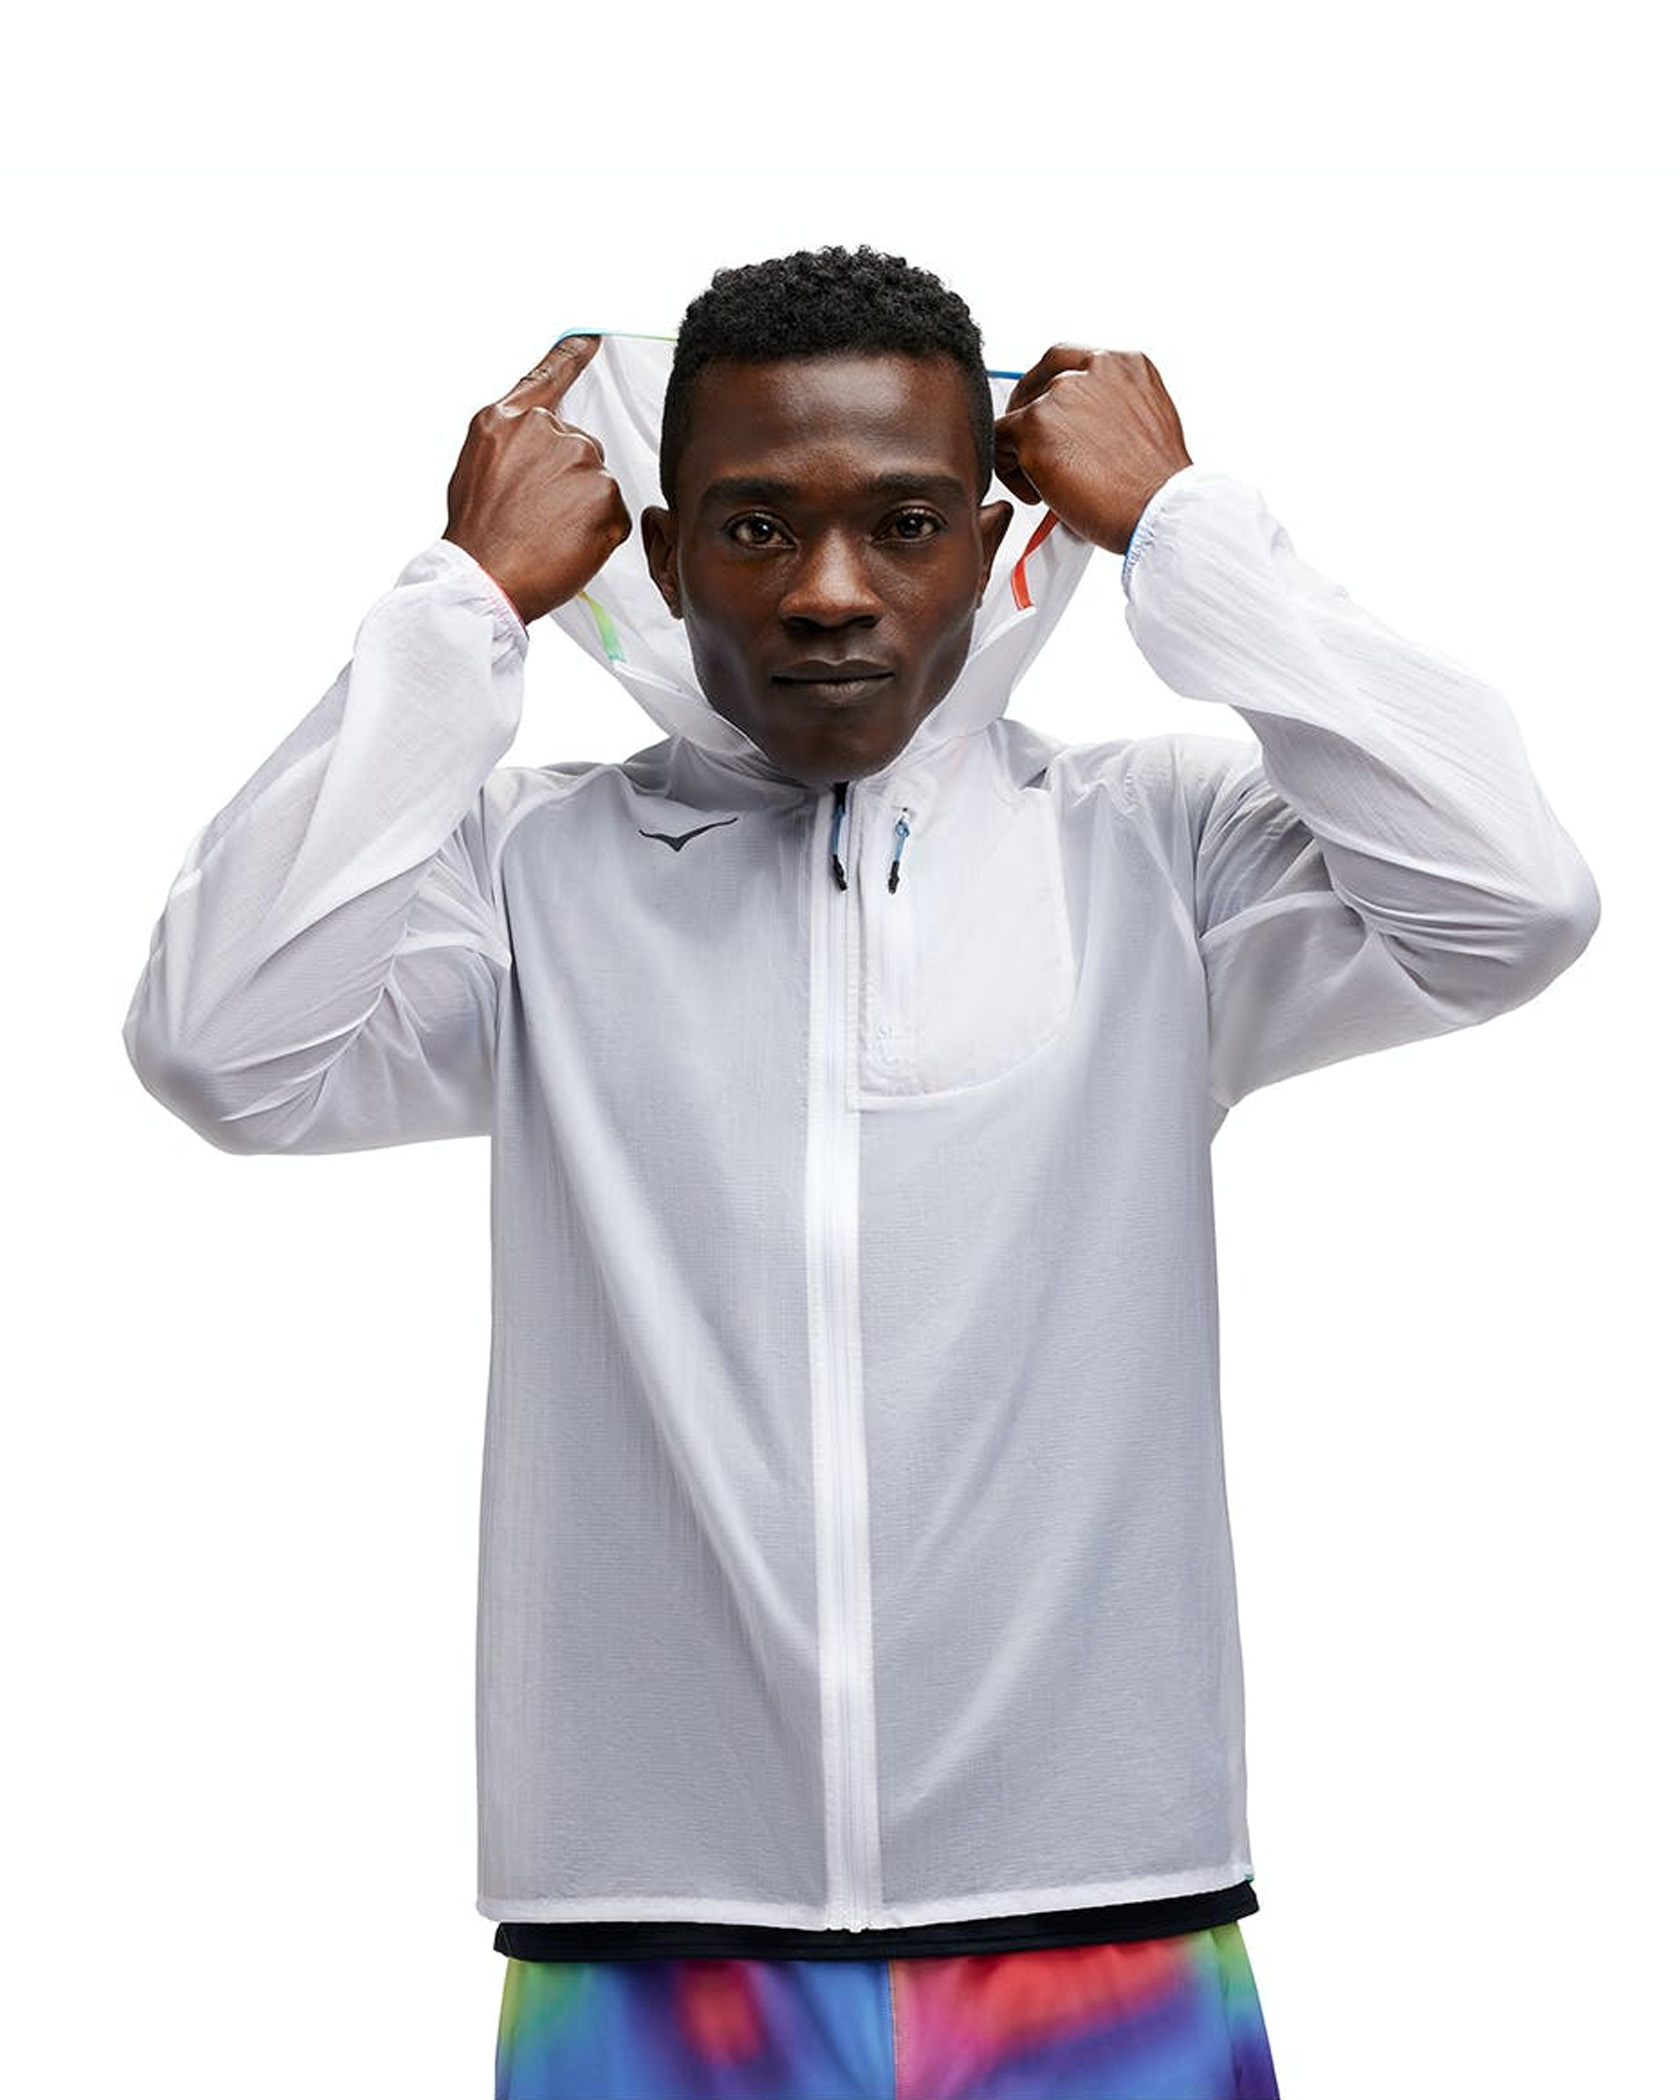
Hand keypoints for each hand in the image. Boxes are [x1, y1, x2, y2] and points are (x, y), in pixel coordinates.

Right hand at [443, 333, 632, 624]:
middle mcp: (546, 431)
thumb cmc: (478, 535)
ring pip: (596, 482)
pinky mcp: (606, 495)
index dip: (573, 356)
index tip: (593, 338)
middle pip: (579, 447)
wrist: (484, 578)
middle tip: (536, 517)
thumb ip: (513, 447)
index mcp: (507, 420)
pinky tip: (566, 546)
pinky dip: (597, 533)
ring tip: (546, 534)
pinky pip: (614, 514)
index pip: (548, 377)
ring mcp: (580, 460)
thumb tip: (537, 453)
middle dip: (566, 482)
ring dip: (581, 509)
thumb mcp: (478, 470)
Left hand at [992, 347, 1192, 558]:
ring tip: (1050, 486)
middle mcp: (1093, 369)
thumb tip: (1084, 428)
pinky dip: (1009, 471)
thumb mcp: (1145, 426)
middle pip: (1036, 385)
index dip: (1049, 391)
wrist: (1157, 509)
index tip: (1047, 416)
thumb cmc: (1156, 486)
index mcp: (1124, 365)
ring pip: (1016, 416)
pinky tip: (1038, 493)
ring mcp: (1062, 394)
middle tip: (1039, 456)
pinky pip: (998, 441)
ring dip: (1025, 453)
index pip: (1066, 361)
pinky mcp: (1034, 424)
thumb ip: (1113, 411)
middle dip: (1032, 423)